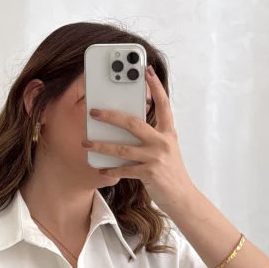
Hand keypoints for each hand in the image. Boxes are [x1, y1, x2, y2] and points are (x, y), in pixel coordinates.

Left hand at [82, 64, 195, 211]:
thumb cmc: (170, 170)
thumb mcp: (166, 148)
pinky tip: (100, 169)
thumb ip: (151, 135)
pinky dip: (110, 170)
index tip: (147, 70)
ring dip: (101, 145)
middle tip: (94, 111)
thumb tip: (126, 124)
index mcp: (168, 132)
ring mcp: (156, 157)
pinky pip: (124, 169)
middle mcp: (163, 142)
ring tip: (86, 143)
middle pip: (133, 123)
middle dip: (111, 116)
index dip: (156, 87)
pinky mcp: (149, 173)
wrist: (182, 196)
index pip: (163, 104)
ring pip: (122, 148)